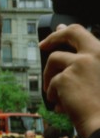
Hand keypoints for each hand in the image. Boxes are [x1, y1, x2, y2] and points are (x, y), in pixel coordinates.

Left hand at [40, 23, 99, 137]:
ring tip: (55, 92)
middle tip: (42, 45)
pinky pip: (51, 83)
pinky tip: (61, 106)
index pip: (82, 32)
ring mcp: (80, 64)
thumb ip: (88, 61)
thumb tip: (64, 37)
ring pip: (54, 61)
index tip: (58, 31)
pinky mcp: (65, 78)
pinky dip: (53, 95)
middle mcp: (95, 54)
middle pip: (69, 33)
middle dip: (53, 36)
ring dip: (50, 75)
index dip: (66, 31)